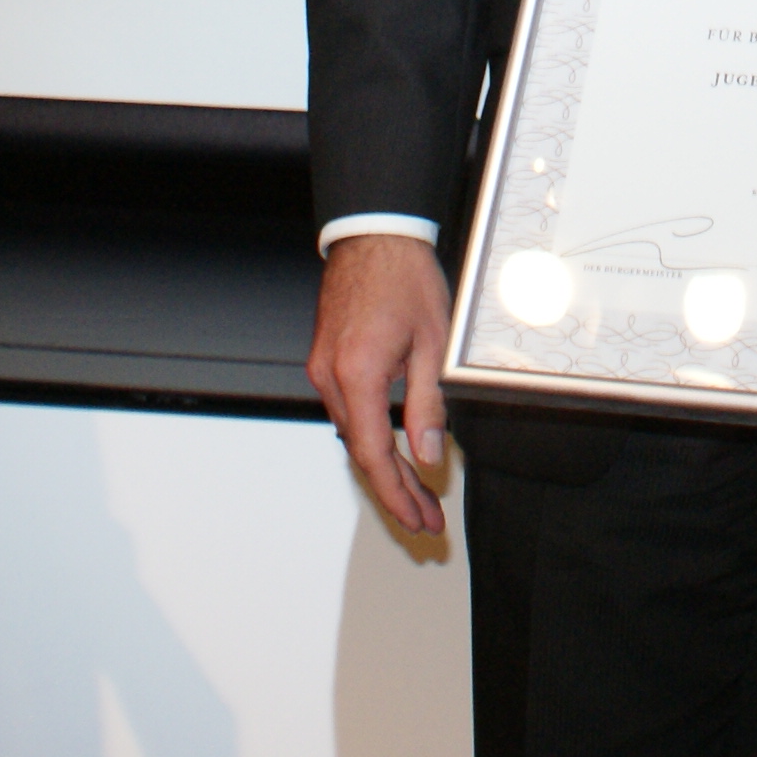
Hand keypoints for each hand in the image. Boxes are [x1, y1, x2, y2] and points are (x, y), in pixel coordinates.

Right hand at [308, 234, 452, 534]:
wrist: (373, 236)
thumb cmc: (405, 278)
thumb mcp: (433, 344)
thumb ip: (428, 405)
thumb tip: (427, 456)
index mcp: (358, 374)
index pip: (374, 455)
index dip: (397, 494)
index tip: (419, 519)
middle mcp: (331, 377)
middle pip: (361, 454)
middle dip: (394, 492)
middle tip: (425, 520)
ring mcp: (323, 369)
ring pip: (353, 436)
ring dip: (382, 467)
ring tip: (416, 494)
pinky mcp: (325, 361)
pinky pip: (347, 412)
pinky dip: (370, 439)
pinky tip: (393, 452)